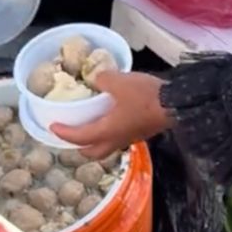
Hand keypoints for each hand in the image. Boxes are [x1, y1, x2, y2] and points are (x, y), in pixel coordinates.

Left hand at [51, 71, 172, 158]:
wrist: (177, 104)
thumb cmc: (145, 96)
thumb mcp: (119, 82)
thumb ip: (103, 79)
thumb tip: (97, 79)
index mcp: (107, 131)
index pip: (80, 137)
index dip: (64, 133)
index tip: (53, 128)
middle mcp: (117, 139)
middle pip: (94, 152)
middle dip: (80, 146)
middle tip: (73, 133)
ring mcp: (131, 137)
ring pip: (108, 146)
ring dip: (96, 140)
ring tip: (92, 125)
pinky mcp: (142, 132)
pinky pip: (120, 137)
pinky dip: (111, 132)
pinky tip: (114, 116)